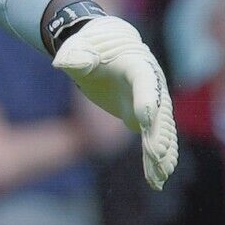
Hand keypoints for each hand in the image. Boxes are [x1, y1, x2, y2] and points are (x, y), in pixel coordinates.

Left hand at [53, 16, 177, 189]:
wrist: (105, 48)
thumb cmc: (88, 47)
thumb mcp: (79, 49)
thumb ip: (75, 57)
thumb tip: (62, 62)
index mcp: (136, 64)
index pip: (144, 81)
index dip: (145, 98)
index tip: (142, 118)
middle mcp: (151, 84)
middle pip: (158, 111)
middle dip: (158, 134)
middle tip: (156, 155)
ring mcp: (152, 102)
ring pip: (160, 130)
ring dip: (162, 153)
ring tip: (161, 175)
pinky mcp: (146, 117)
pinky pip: (155, 138)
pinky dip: (158, 158)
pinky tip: (159, 178)